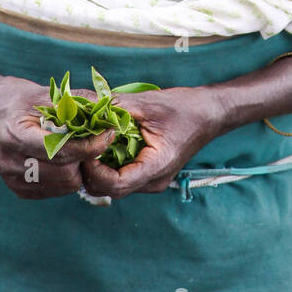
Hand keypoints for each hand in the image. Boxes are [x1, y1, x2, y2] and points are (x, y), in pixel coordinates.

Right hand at [0, 75, 116, 199]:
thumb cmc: (20, 100)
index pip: (59, 150)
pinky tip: (65, 160)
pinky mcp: (18, 190)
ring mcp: (12, 180)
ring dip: (79, 169)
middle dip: (85, 158)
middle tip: (94, 142)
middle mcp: (10, 162)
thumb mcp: (45, 93)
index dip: (89, 146)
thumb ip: (77, 100)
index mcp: (14, 136)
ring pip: (64, 185)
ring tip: (79, 150)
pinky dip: (68, 177)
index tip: (108, 134)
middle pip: (65, 172)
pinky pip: (56, 191)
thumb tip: (111, 104)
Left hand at [78, 85, 224, 199]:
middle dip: (90, 170)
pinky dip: (109, 164)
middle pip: (110, 190)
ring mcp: (152, 180)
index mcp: (156, 167)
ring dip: (98, 168)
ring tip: (92, 142)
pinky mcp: (150, 174)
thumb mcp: (147, 103)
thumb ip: (114, 106)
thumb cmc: (184, 108)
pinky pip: (123, 177)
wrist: (210, 113)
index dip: (93, 169)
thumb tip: (81, 102)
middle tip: (83, 143)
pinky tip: (105, 144)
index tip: (86, 146)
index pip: (115, 185)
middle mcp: (153, 181)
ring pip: (114, 186)